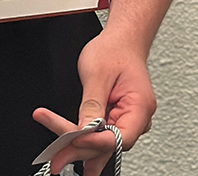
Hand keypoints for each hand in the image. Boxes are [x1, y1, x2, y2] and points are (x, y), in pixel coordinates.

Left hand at [33, 29, 155, 174]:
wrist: (121, 39)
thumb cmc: (114, 50)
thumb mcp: (98, 73)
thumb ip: (92, 103)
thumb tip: (83, 129)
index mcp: (140, 106)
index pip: (119, 137)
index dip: (95, 142)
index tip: (73, 140)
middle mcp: (137, 117)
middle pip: (109, 144)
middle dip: (81, 149)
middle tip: (57, 157)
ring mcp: (127, 118)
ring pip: (103, 142)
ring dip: (80, 148)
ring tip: (58, 156)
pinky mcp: (117, 117)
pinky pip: (101, 133)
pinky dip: (85, 139)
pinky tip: (72, 151)